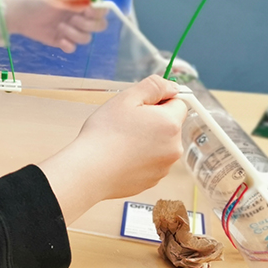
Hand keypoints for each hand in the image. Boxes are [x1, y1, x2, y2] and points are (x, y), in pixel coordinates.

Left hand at [3, 0, 108, 52]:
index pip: (101, 10)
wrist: (21, 17)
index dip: (98, 12)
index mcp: (81, 5)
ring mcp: (72, 31)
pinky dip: (68, 45)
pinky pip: (73, 48)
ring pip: (87, 39)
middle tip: (73, 19)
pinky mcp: (63, 42)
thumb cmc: (39, 3)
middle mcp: (80, 18)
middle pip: (100, 26)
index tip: (86, 11)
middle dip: (88, 24)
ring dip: (75, 33)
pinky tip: (59, 39)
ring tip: (59, 26)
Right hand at [38, 75, 187, 223]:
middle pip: (170, 125)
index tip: (140, 105)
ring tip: (120, 141)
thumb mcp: (126, 98)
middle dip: (152, 120)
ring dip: (146, 140)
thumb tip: (173, 86)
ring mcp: (164, 167)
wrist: (89, 172)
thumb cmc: (105, 134)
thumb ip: (154, 86)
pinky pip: (150, 161)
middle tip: (126, 122)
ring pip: (160, 144)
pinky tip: (120, 156)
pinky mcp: (152, 180)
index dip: (159, 100)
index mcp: (171, 124)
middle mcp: (174, 148)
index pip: (179, 103)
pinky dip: (139, 157)